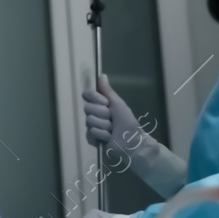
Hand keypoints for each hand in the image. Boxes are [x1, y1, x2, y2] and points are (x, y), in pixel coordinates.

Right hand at [82, 75, 186, 197]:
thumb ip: (107, 91)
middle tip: (112, 119)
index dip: (94, 98)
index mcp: (100, 104)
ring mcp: (92, 126)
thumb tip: (101, 75)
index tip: (105, 103)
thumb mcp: (118, 104)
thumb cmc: (127, 122)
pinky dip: (102, 135)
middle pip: (87, 108)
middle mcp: (94, 113)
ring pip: (90, 121)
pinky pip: (91, 132)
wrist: (132, 142)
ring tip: (112, 130)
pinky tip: (108, 138)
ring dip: (104, 126)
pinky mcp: (91, 138)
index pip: (87, 95)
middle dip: (102, 114)